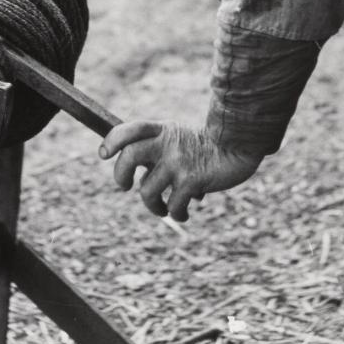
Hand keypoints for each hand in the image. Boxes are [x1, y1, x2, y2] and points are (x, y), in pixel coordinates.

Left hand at [100, 121, 262, 221]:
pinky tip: (183, 215)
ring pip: (146, 190)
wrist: (240, 147)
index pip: (131, 129)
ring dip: (153, 206)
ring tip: (163, 209)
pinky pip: (173, 205)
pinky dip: (176, 214)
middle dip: (120, 174)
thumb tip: (133, 173)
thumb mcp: (179, 138)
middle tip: (125, 187)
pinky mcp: (192, 179)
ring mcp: (179, 161)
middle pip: (129, 155)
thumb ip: (158, 148)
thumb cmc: (207, 147)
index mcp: (163, 130)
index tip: (103, 155)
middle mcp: (168, 143)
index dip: (113, 140)